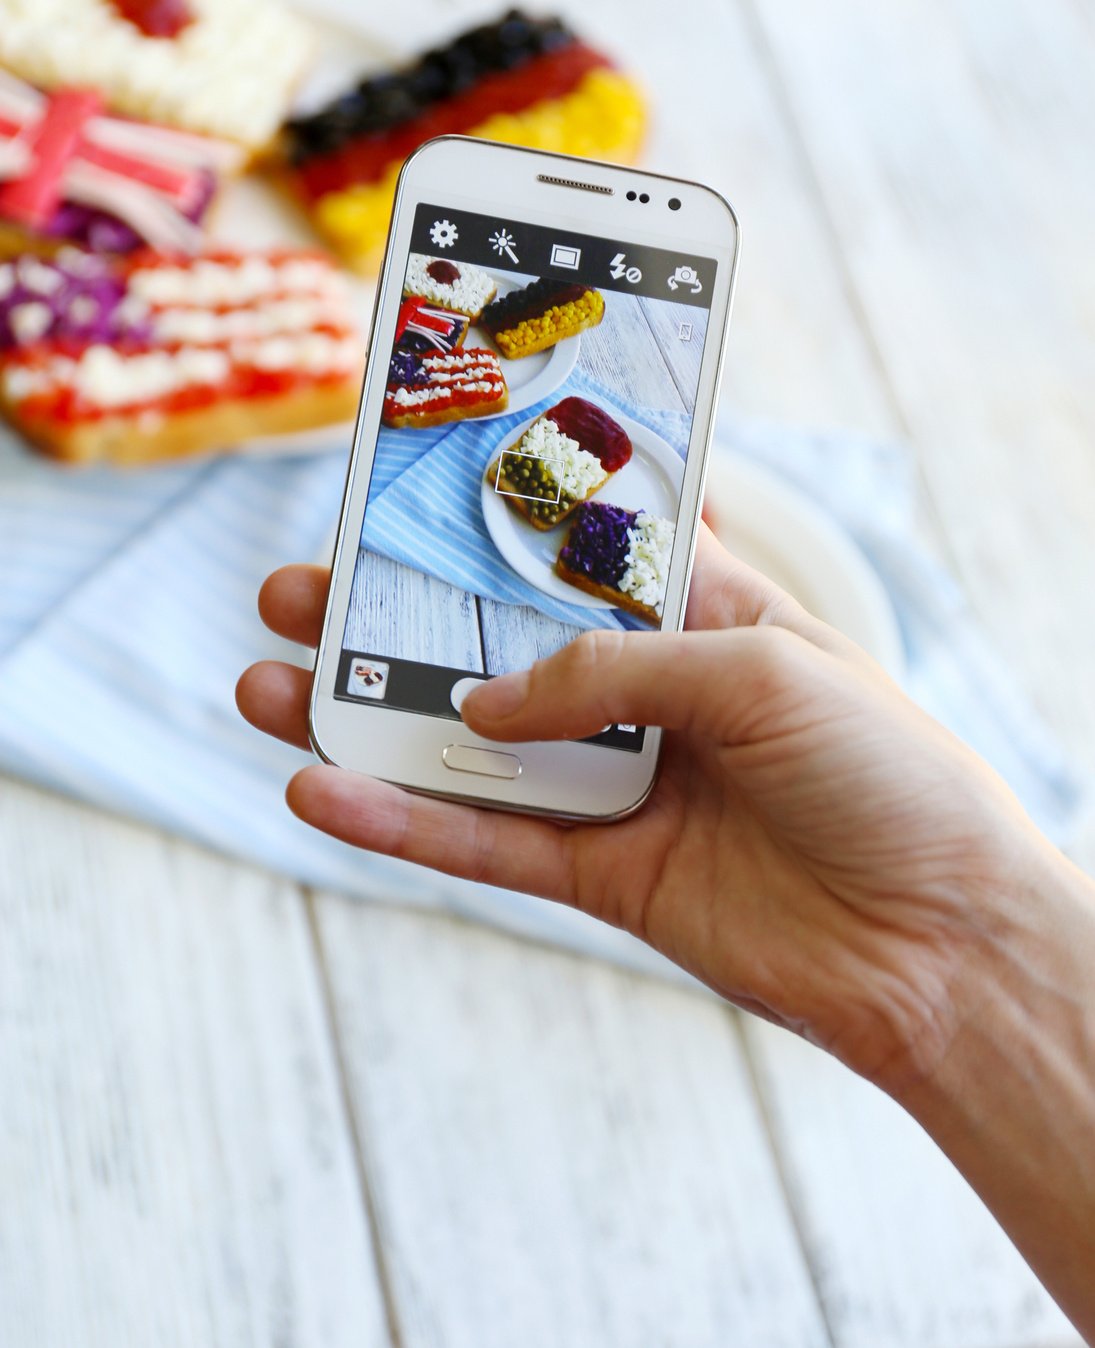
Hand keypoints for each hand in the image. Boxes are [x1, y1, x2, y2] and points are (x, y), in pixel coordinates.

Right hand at [236, 528, 1046, 1093]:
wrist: (941, 941)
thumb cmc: (888, 774)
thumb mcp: (760, 672)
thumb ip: (612, 672)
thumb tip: (484, 700)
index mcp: (698, 613)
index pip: (568, 549)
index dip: (487, 520)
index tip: (396, 489)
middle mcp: (646, 692)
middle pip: (492, 646)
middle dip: (391, 621)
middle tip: (296, 592)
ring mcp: (616, 784)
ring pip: (466, 747)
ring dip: (363, 723)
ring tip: (264, 688)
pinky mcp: (601, 874)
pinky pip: (486, 844)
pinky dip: (403, 822)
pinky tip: (323, 792)